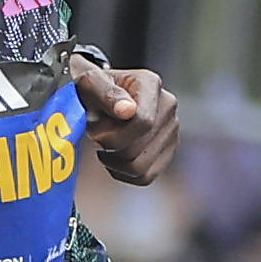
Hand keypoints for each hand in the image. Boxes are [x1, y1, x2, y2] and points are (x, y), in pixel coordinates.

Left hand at [77, 54, 179, 183]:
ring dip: (113, 162)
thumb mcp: (89, 83)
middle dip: (109, 148)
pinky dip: (122, 173)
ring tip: (104, 145)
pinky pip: (144, 177)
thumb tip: (128, 111)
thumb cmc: (90, 89)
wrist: (95, 97)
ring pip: (140, 167)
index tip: (96, 131)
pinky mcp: (167, 150)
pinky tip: (113, 156)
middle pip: (137, 149)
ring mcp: (171, 130)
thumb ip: (105, 93)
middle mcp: (168, 106)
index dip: (114, 135)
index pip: (143, 122)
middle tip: (96, 136)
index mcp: (150, 84)